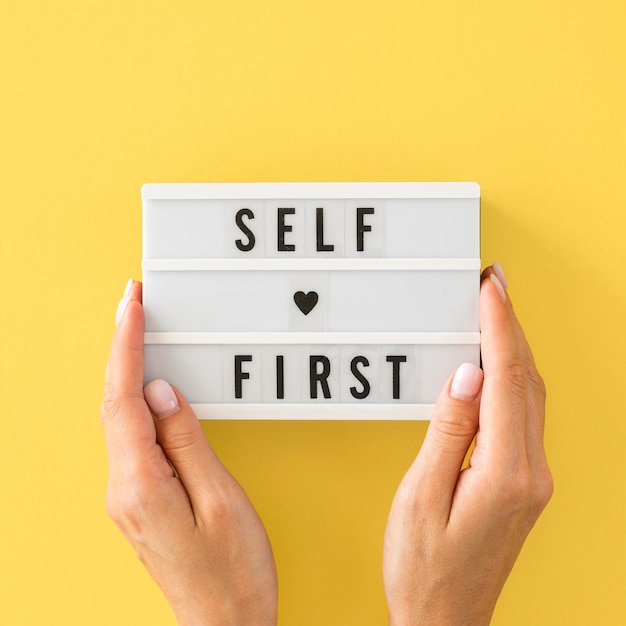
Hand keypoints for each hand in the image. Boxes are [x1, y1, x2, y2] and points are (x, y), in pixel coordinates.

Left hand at [101, 280, 277, 625]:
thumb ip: (187, 441)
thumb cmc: (233, 572)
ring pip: (121, 419)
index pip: (123, 400)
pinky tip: (149, 388)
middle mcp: (123, 489)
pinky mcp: (140, 500)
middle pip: (114, 404)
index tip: (129, 307)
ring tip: (139, 332)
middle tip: (131, 304)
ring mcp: (127, 497)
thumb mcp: (220, 499)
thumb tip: (162, 392)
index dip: (125, 347)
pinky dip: (138, 402)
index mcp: (139, 485)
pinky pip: (133, 439)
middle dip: (121, 349)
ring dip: (128, 373)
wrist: (224, 625)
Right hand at [383, 265, 552, 624]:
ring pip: (531, 395)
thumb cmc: (424, 568)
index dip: (498, 328)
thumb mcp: (421, 497)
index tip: (490, 290)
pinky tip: (497, 366)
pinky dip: (512, 379)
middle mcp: (531, 472)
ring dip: (515, 349)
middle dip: (512, 326)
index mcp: (505, 472)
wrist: (446, 621)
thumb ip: (448, 432)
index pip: (506, 380)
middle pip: (527, 381)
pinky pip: (524, 415)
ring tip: (495, 313)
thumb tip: (466, 376)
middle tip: (495, 285)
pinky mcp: (524, 483)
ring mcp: (533, 479)